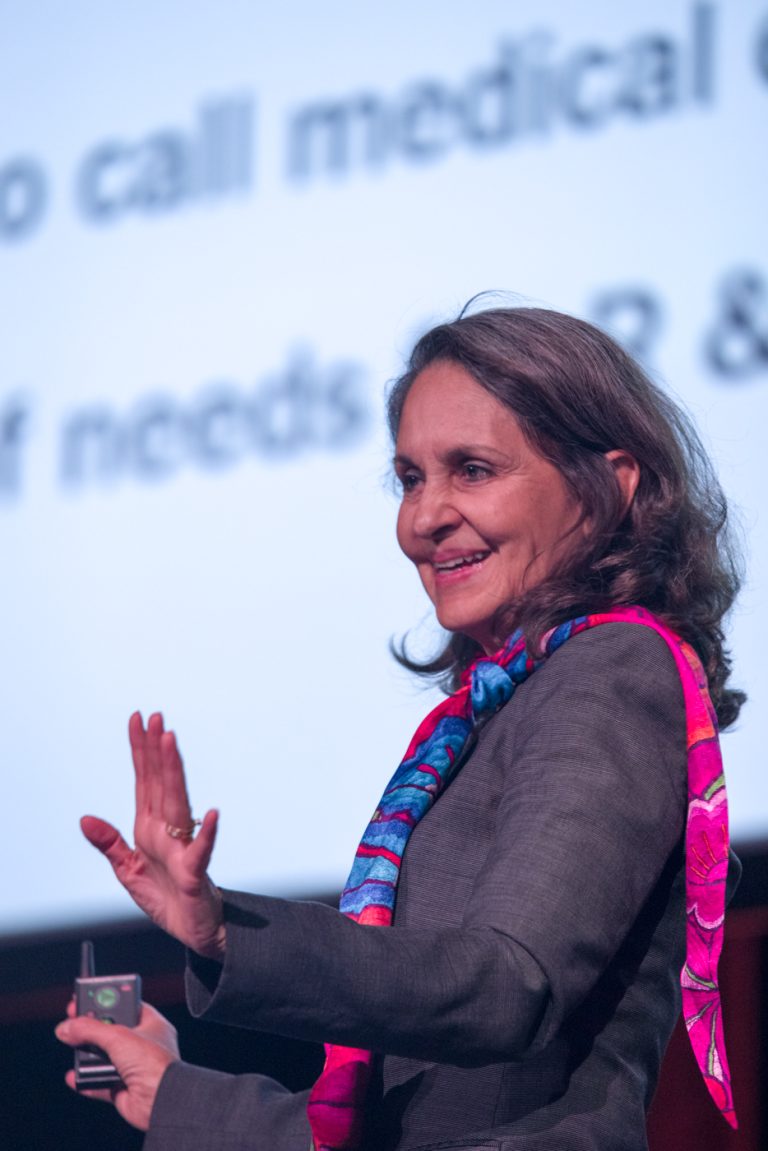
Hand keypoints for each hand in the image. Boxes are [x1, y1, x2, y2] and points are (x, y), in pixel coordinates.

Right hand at [56, 999, 179, 1131]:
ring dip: (88, 1056)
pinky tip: (74, 1077)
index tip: (87, 998)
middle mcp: (143, 1044)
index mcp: (151, 1024)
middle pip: (111, 1031)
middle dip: (92, 1030)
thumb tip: (68, 1026)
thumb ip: (90, 1030)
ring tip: (75, 1050)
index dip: (106, 1001)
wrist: (160, 1101)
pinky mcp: (123, 1089)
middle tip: (74, 1023)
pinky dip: (86, 1081)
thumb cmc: (155, 1064)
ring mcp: (133, 1068)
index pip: (126, 1006)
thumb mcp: (118, 1037)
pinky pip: (99, 1083)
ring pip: (104, 1057)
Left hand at [80, 712, 225, 959]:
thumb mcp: (127, 871)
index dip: (140, 750)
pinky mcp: (194, 872)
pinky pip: (202, 850)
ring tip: (170, 743)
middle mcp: (168, 829)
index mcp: (150, 826)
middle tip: (155, 717)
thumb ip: (110, 844)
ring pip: (178, 803)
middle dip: (156, 749)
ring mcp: (182, 847)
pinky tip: (212, 814)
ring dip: (174, 772)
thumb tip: (85, 819)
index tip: (137, 719)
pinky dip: (207, 832)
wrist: (193, 930)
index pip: (144, 780)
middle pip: (161, 782)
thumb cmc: (166, 897)